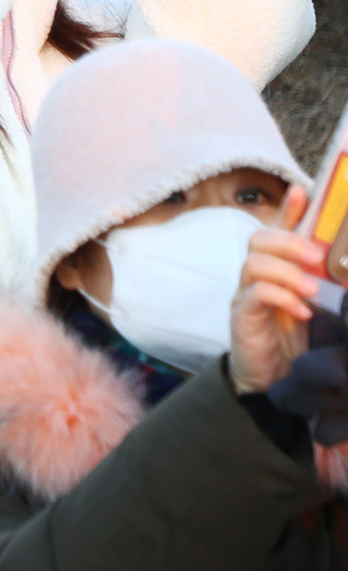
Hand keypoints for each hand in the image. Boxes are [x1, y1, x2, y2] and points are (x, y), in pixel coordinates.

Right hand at [229, 186, 324, 393]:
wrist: (276, 381)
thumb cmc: (299, 339)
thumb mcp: (319, 305)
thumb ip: (328, 284)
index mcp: (279, 269)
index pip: (279, 230)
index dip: (289, 209)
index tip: (302, 190)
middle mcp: (259, 275)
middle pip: (259, 239)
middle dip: (288, 241)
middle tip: (315, 257)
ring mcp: (246, 294)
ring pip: (254, 263)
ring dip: (287, 271)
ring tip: (312, 290)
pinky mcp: (242, 315)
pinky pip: (254, 294)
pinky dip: (280, 297)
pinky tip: (302, 310)